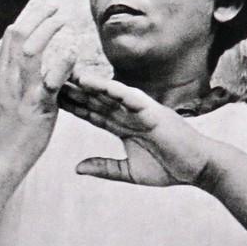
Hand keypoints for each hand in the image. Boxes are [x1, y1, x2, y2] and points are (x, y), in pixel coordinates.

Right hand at [0, 4, 74, 164]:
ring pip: (30, 51)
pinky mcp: (37, 107)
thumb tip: (18, 65)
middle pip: (17, 36)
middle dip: (36, 17)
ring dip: (47, 31)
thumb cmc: (4, 132)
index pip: (8, 38)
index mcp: (0, 76)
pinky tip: (73, 51)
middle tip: (55, 8)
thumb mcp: (1, 100)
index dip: (26, 20)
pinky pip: (50, 81)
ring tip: (63, 20)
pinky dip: (62, 63)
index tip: (41, 11)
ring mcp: (21, 92)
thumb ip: (10, 80)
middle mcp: (7, 79)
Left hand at [58, 73, 211, 186]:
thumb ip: (104, 167)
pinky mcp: (151, 110)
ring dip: (85, 84)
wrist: (199, 168)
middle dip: (71, 89)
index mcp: (121, 126)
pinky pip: (127, 97)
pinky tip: (92, 81)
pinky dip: (110, 88)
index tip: (48, 97)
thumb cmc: (170, 168)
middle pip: (93, 99)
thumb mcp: (128, 171)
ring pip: (106, 93)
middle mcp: (127, 113)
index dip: (70, 105)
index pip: (90, 113)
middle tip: (47, 76)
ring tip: (63, 73)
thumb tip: (77, 168)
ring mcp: (138, 110)